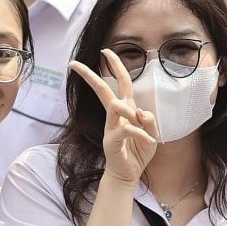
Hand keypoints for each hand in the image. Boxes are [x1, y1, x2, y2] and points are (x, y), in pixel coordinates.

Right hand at [69, 49, 157, 183]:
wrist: (128, 174)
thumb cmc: (139, 151)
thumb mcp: (152, 133)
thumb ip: (149, 121)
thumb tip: (141, 112)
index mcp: (126, 109)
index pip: (120, 83)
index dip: (115, 66)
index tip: (105, 52)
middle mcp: (116, 115)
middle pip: (102, 89)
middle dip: (90, 75)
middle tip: (74, 64)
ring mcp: (111, 127)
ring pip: (115, 105)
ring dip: (128, 110)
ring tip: (140, 122)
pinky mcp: (112, 140)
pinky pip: (127, 129)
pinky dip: (141, 134)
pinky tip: (150, 142)